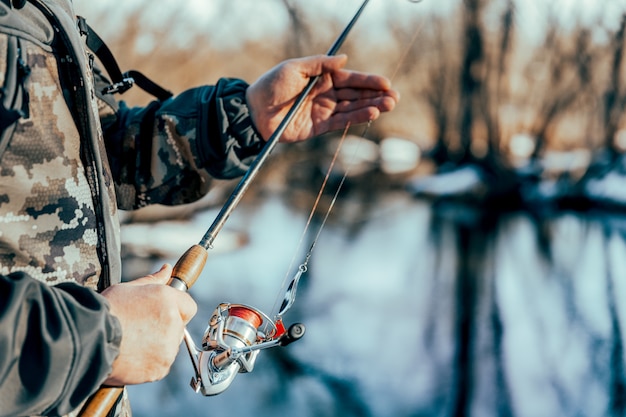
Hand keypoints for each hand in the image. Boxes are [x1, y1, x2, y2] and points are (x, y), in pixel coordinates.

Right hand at [101, 264, 196, 385]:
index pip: (188, 306)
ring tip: (132, 343)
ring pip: (170, 347)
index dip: (176, 310)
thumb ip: (152, 280)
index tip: (159, 314)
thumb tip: (167, 269)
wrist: (87, 340)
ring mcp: (168, 347)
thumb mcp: (128, 289)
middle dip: (165, 328)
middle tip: (139, 329)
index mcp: (167, 299)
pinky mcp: (160, 368)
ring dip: (157, 346)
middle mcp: (173, 322)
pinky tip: (131, 355)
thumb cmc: (105, 311)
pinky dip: (150, 362)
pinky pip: (160, 364)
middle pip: (179, 328)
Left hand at [246, 54, 398, 142]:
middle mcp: (325, 94)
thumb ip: (320, 64)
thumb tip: (344, 59)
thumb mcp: (294, 68)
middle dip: (376, 95)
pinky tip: (371, 113)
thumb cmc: (270, 86)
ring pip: (352, 108)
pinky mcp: (319, 127)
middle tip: (394, 97)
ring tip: (389, 105)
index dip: (368, 81)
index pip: (350, 79)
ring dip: (371, 106)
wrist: (253, 112)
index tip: (386, 82)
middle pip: (356, 94)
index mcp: (321, 78)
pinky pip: (341, 122)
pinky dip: (357, 118)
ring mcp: (323, 111)